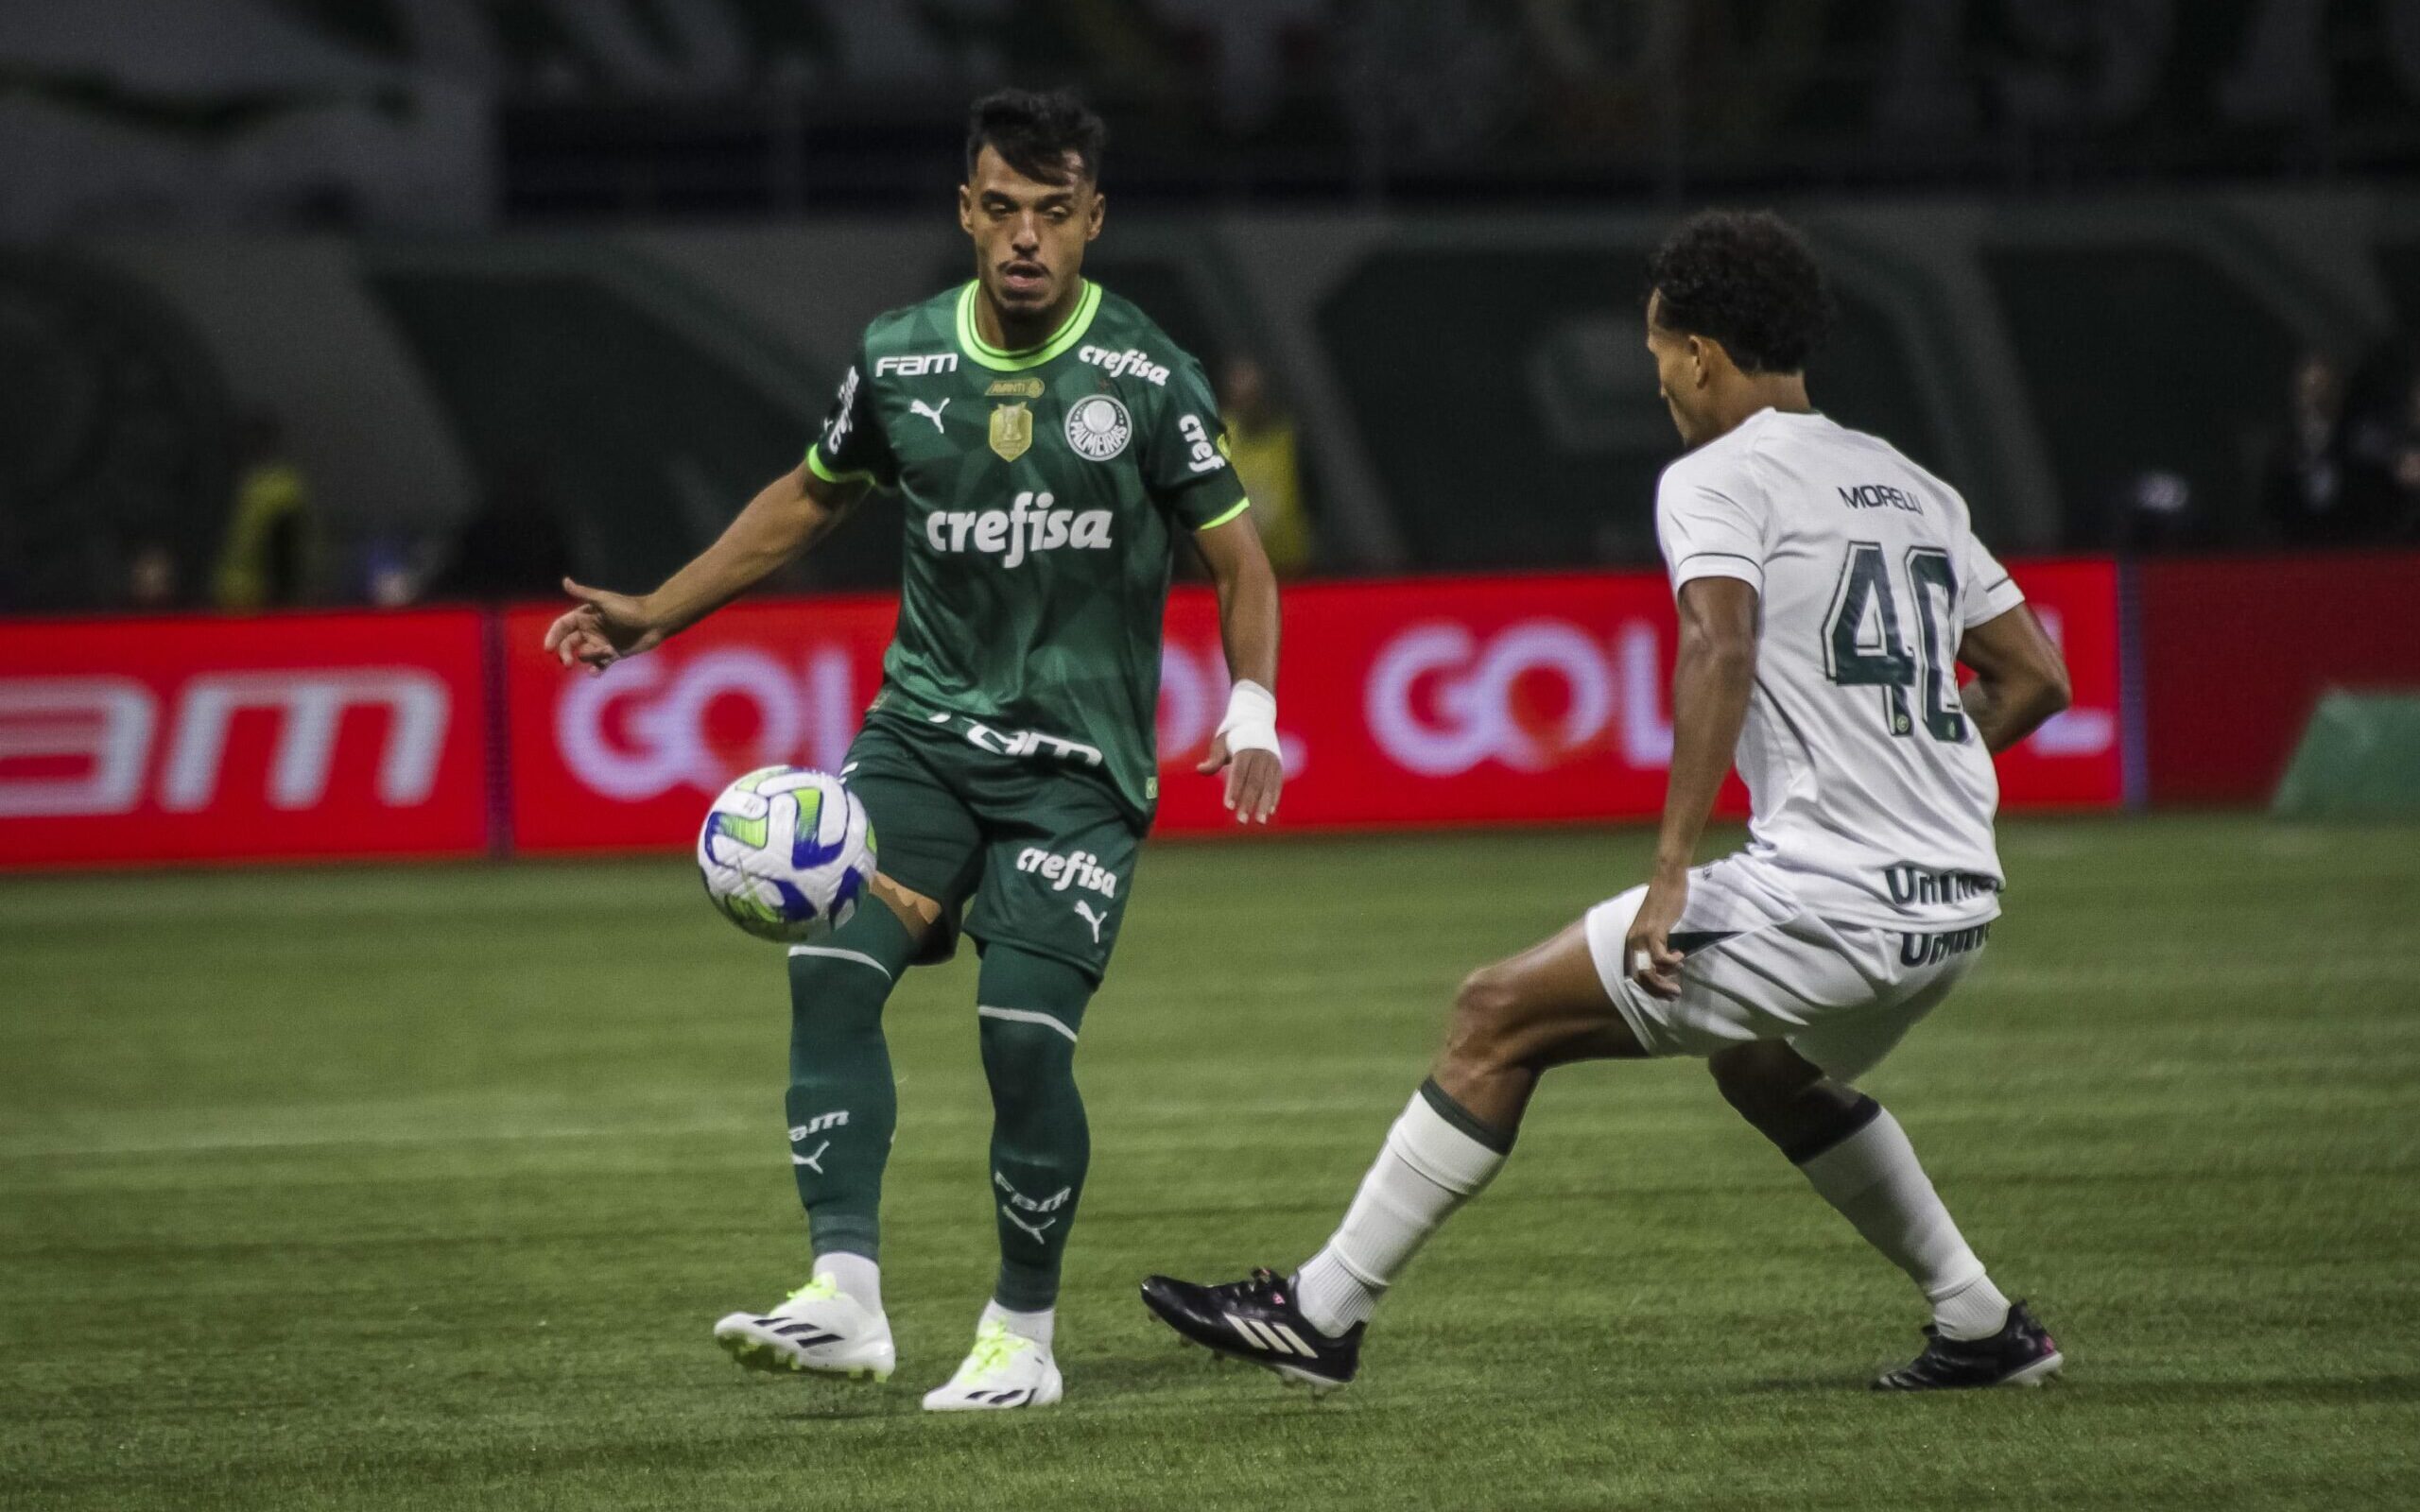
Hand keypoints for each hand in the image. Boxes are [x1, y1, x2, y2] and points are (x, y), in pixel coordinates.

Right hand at [541, 577, 663, 674]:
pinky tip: (596, 672)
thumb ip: (583, 593)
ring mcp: (601, 643)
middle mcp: (591, 630)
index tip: (548, 648)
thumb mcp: (604, 600)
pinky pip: (599, 666)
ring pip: (584, 656)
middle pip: (568, 645)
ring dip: (591, 657)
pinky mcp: (613, 654)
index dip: (553, 636)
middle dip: (565, 654)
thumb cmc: (629, 608)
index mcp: (585, 616)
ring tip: (607, 652)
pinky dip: (596, 670)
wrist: (654, 620)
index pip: (562, 627)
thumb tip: (564, 581)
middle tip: (567, 663)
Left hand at [1196, 736, 1282, 824]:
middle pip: (1254, 783)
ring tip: (1259, 821)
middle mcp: (1261, 755)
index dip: (1234, 791)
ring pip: (1268, 785)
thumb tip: (1199, 770)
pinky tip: (1269, 812)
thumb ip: (1214, 759)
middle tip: (1241, 821)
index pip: (1239, 774)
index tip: (1228, 808)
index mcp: (1245, 749)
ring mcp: (1272, 760)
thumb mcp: (1220, 743)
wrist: (1256, 718)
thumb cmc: (1232, 734)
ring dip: (1264, 805)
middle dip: (1248, 803)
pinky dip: (1274, 798)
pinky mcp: (1278, 765)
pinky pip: (1277, 784)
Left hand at [1623, 869, 1689, 1000]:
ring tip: (1678, 984)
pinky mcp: (1655, 931)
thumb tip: (1663, 962)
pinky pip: (1660, 957)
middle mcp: (1633, 942)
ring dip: (1664, 982)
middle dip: (1657, 990)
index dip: (1650, 988)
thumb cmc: (1665, 901)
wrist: (1667, 880)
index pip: (1635, 974)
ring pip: (1649, 971)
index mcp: (1632, 942)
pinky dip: (1671, 962)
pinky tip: (1680, 957)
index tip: (1666, 993)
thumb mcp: (1656, 926)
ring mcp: (1643, 937)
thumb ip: (1656, 942)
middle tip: (1675, 994)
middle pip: (1640, 977)